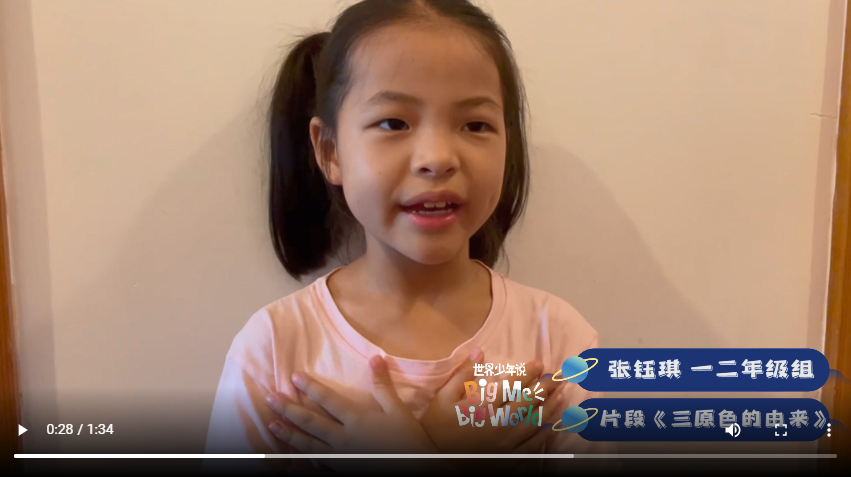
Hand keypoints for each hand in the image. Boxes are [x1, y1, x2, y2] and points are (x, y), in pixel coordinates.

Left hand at [265, 356, 441, 459]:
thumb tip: (375, 358)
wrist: (416, 469)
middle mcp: (344, 438)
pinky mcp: (343, 471)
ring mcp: (341, 458)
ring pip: (309, 446)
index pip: (328, 400)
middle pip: (311, 422)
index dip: (310, 387)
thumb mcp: (399, 410)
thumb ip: (383, 386)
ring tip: (272, 425)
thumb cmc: (409, 441)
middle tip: (270, 399)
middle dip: (289, 409)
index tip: (293, 377)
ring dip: (289, 435)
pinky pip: (318, 470)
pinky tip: (288, 465)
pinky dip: (302, 467)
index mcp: (357, 420)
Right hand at [419, 350, 563, 461]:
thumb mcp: (443, 398)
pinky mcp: (508, 459)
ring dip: (550, 408)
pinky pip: (531, 447)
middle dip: (545, 388)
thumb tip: (478, 351)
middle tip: (559, 377)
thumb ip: (462, 375)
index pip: (511, 386)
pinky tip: (553, 427)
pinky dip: (544, 436)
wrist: (436, 461)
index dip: (527, 374)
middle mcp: (498, 424)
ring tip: (563, 396)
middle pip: (528, 403)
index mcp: (482, 407)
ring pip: (534, 424)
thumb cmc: (438, 427)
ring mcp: (505, 444)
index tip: (539, 364)